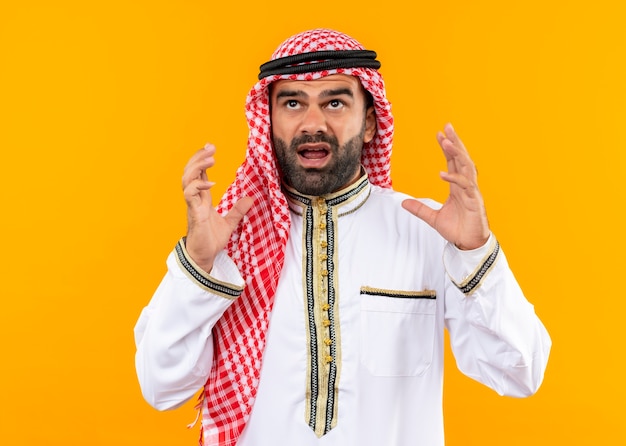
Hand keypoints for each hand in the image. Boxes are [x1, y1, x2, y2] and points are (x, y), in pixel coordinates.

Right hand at [182, 143, 252, 271]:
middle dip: (198, 157)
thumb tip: (250, 199)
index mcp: (201, 199)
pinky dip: (199, 186)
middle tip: (210, 147)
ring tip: (210, 159)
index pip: (198, 173)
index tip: (210, 147)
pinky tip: (210, 183)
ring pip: (187, 179)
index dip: (202, 159)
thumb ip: (237, 211)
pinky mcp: (194, 214)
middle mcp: (195, 199)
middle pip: (190, 172)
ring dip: (197, 167)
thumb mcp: (229, 223)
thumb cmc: (211, 241)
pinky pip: (190, 195)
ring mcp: (193, 205)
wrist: (203, 257)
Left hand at [401, 123, 489, 249]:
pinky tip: (443, 173)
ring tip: (447, 142)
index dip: (448, 148)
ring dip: (457, 154)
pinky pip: (465, 186)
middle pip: (462, 159)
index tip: (440, 134)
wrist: (468, 244)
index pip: (453, 162)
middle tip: (447, 127)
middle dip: (455, 142)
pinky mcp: (474, 202)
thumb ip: (419, 208)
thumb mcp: (433, 218)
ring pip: (466, 167)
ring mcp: (471, 192)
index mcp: (458, 187)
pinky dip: (455, 178)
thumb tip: (403, 202)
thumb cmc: (457, 229)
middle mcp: (466, 186)